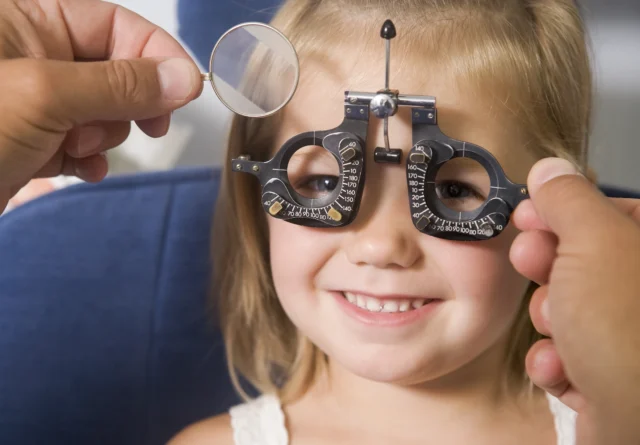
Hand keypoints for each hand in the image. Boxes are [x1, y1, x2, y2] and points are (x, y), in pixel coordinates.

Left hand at [0, 0, 202, 211]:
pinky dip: (88, 158)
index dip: (155, 55)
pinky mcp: (30, 139)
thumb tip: (185, 78)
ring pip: (101, 111)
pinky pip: (80, 142)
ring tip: (73, 150)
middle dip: (125, 103)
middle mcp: (30, 54)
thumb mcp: (44, 96)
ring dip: (101, 135)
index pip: (113, 24)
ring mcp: (32, 100)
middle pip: (114, 69)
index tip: (185, 90)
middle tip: (144, 127)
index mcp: (25, 18)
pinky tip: (77, 169)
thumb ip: (120, 84)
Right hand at [510, 158, 639, 444]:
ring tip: (561, 335)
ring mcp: (631, 342)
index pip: (612, 212)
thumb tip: (550, 169)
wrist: (638, 429)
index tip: (529, 213)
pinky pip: (569, 354)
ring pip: (570, 310)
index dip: (565, 209)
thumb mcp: (592, 242)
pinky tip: (563, 369)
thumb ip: (569, 199)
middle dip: (549, 267)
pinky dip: (557, 361)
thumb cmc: (624, 329)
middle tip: (533, 264)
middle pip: (585, 262)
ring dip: (550, 320)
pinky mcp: (612, 380)